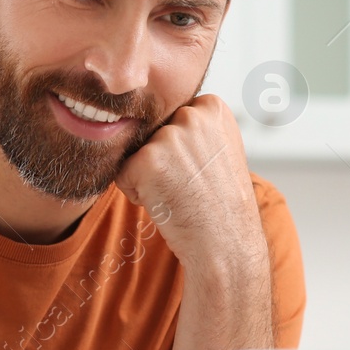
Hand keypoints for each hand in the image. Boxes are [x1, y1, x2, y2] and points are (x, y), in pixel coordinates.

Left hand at [114, 93, 262, 268]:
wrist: (225, 241)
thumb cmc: (221, 202)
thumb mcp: (221, 148)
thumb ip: (196, 127)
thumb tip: (157, 116)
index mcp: (212, 107)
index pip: (173, 117)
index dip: (183, 148)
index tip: (204, 168)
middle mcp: (191, 115)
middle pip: (154, 132)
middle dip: (164, 159)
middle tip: (190, 184)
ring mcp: (168, 136)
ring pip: (138, 152)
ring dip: (150, 176)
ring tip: (179, 194)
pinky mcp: (146, 160)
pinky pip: (123, 172)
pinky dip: (136, 192)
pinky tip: (164, 202)